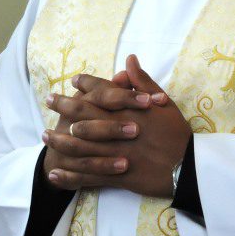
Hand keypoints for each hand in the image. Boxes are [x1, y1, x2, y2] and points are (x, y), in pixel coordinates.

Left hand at [45, 54, 191, 196]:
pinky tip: (55, 174)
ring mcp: (115, 153)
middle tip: (49, 100)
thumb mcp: (164, 103)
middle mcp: (117, 129)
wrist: (188, 166)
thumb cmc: (177, 133)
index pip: (103, 91)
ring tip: (45, 136)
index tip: (73, 79)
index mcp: (129, 110)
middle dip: (63, 106)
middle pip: (84, 114)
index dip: (86, 84)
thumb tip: (129, 59)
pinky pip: (88, 176)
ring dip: (60, 140)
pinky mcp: (116, 175)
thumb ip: (143, 82)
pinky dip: (70, 176)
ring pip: (80, 146)